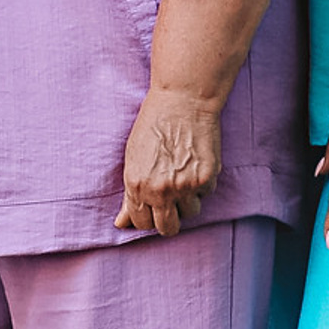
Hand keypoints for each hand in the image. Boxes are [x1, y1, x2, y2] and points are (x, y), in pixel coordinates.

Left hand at [117, 85, 222, 236]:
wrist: (183, 100)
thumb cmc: (154, 124)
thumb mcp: (133, 158)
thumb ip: (130, 195)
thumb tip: (121, 224)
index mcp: (135, 185)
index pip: (141, 223)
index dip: (148, 216)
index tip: (154, 207)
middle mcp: (159, 191)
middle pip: (168, 229)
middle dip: (170, 219)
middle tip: (172, 202)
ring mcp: (184, 186)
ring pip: (190, 213)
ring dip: (189, 200)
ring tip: (185, 174)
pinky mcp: (206, 179)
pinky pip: (207, 194)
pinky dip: (203, 183)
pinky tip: (197, 161)